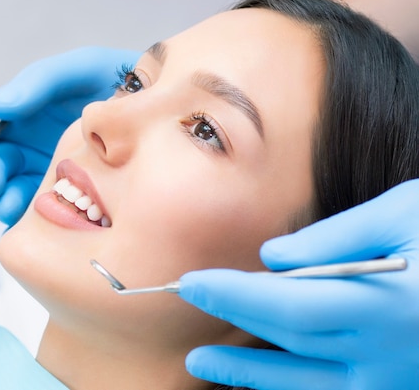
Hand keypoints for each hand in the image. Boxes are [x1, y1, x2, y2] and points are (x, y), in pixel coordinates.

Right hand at [0, 47, 140, 225]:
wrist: (158, 107)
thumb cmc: (117, 82)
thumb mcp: (78, 70)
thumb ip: (39, 82)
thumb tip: (3, 105)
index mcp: (23, 110)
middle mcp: (29, 140)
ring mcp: (44, 168)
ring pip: (8, 187)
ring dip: (1, 197)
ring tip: (9, 201)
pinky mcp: (62, 191)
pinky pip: (34, 206)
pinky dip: (25, 213)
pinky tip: (29, 213)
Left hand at [178, 179, 418, 389]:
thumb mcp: (403, 212)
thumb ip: (334, 239)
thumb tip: (271, 259)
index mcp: (386, 304)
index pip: (286, 306)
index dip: (233, 296)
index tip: (193, 282)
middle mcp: (387, 353)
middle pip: (287, 340)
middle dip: (231, 320)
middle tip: (187, 304)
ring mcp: (396, 380)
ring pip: (306, 382)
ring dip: (248, 375)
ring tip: (200, 365)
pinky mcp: (403, 387)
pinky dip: (291, 388)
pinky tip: (259, 380)